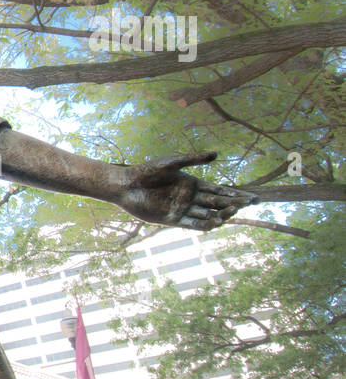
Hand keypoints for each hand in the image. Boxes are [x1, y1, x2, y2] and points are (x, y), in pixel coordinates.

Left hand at [115, 151, 255, 230]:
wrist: (127, 185)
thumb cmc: (146, 171)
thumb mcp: (171, 163)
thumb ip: (193, 159)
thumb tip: (216, 154)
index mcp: (192, 184)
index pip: (220, 190)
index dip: (236, 194)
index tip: (252, 196)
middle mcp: (190, 198)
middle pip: (218, 202)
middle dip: (235, 203)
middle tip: (250, 203)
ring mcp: (183, 209)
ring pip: (208, 214)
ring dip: (222, 213)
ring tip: (233, 210)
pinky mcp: (173, 219)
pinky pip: (193, 224)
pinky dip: (206, 223)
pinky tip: (218, 221)